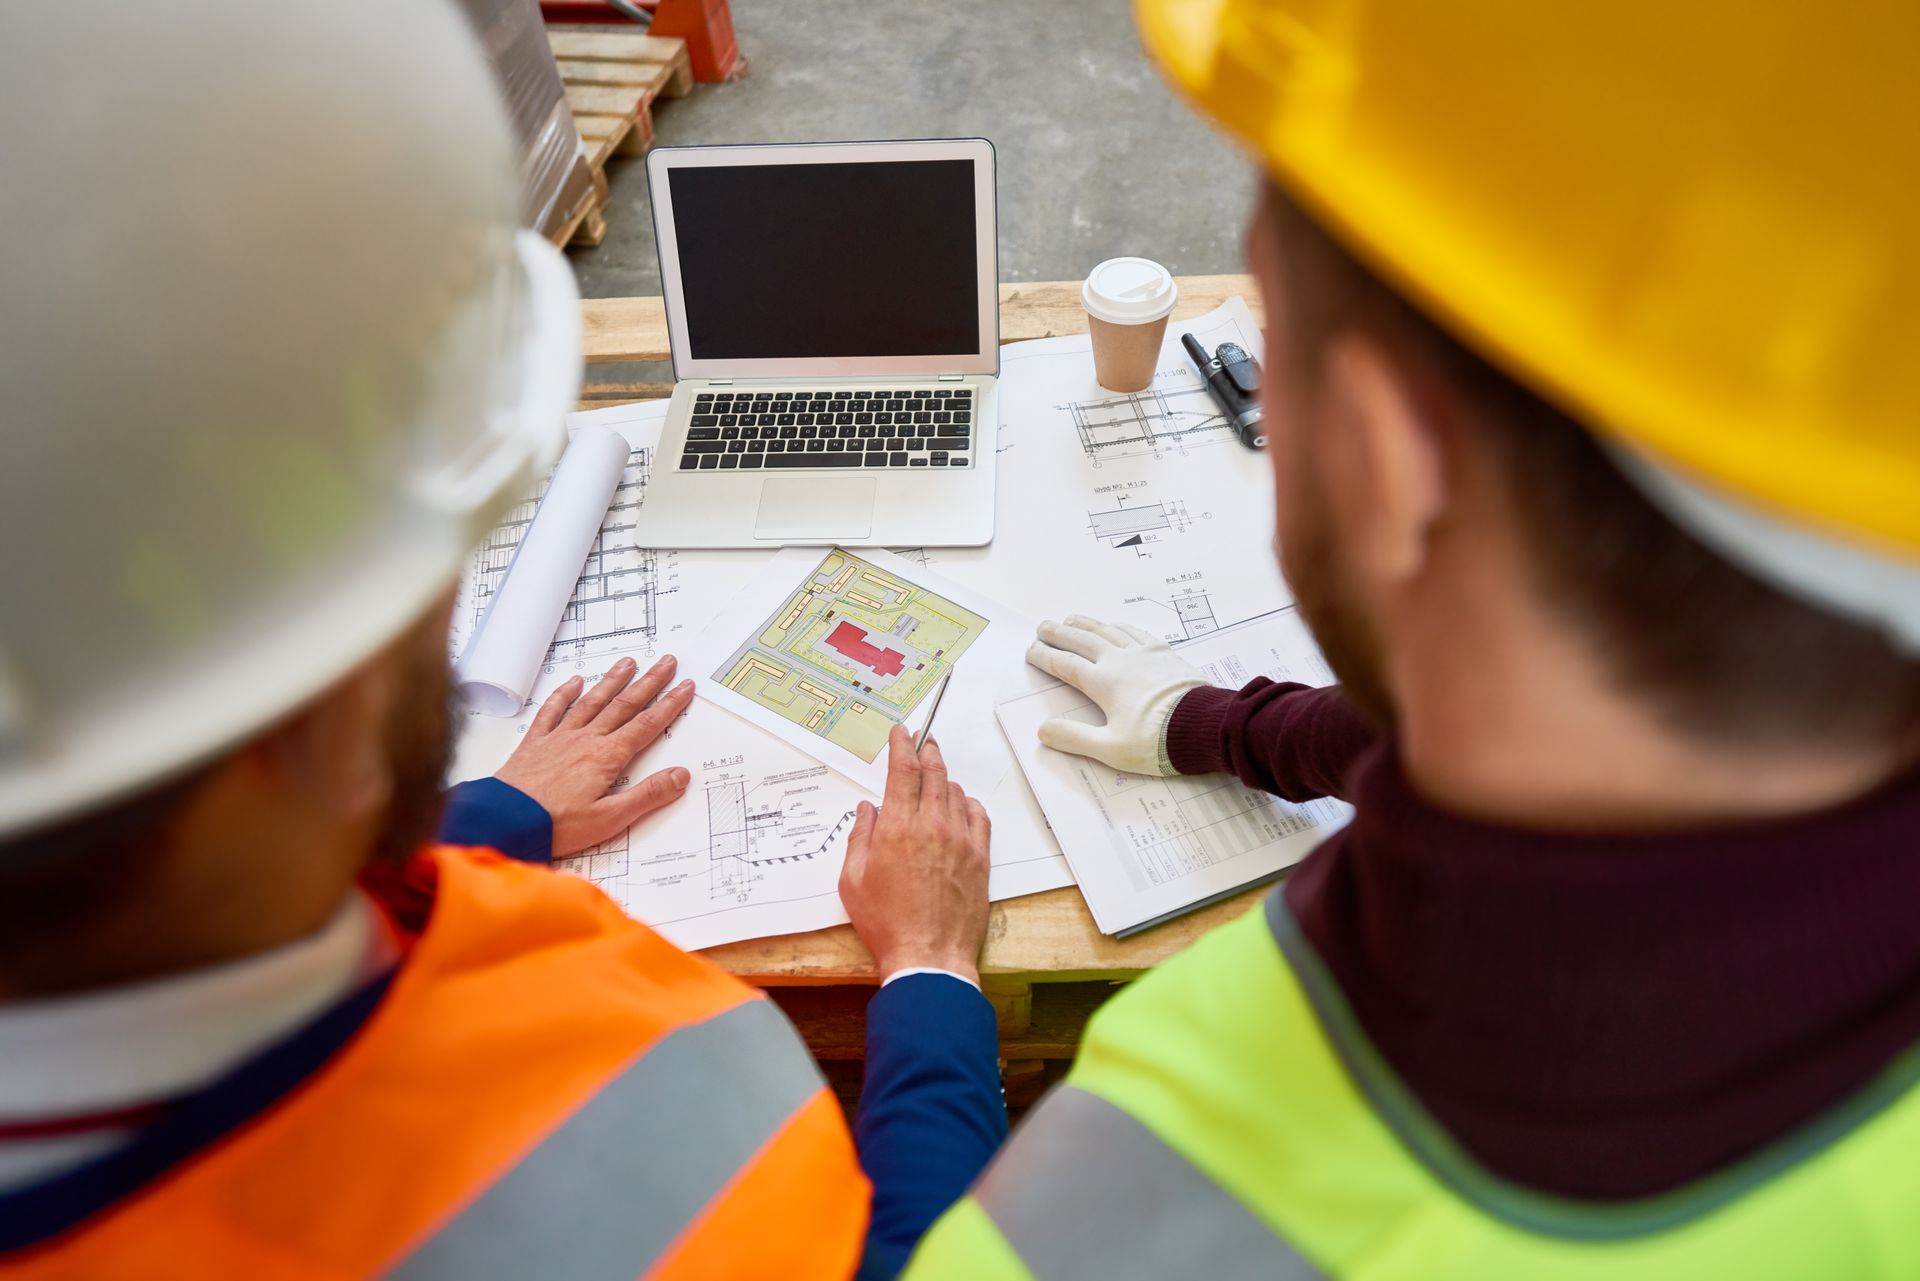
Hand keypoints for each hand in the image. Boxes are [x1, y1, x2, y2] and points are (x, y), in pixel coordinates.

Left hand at [493, 655, 695, 856]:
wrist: (504, 822)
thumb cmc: (555, 825)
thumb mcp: (609, 819)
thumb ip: (647, 796)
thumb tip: (680, 776)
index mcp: (606, 758)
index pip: (646, 725)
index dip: (669, 705)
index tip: (684, 687)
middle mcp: (585, 740)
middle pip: (624, 705)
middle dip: (649, 683)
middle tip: (666, 663)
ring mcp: (559, 738)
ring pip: (592, 702)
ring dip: (612, 681)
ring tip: (629, 663)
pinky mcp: (535, 744)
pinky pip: (552, 711)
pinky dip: (564, 694)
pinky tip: (574, 681)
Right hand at [839, 727, 991, 983]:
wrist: (929, 956)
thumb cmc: (886, 923)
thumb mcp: (853, 880)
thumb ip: (859, 838)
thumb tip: (867, 810)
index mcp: (897, 828)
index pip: (903, 770)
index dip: (902, 745)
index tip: (901, 732)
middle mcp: (932, 826)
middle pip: (933, 773)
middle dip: (927, 751)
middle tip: (923, 741)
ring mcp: (960, 841)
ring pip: (955, 793)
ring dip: (943, 780)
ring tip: (935, 779)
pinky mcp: (980, 858)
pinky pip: (978, 816)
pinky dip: (968, 804)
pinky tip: (960, 805)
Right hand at [1025, 616, 1210, 775]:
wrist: (1204, 727)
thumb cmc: (1158, 741)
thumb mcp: (1112, 749)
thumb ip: (1075, 738)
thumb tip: (1044, 730)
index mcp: (1104, 684)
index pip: (1067, 665)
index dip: (1046, 657)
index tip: (1032, 651)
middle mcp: (1120, 662)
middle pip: (1083, 641)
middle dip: (1060, 633)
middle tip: (1043, 626)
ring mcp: (1144, 654)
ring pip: (1108, 631)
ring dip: (1087, 624)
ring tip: (1072, 618)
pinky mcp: (1165, 654)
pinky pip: (1137, 632)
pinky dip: (1120, 627)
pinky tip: (1116, 626)